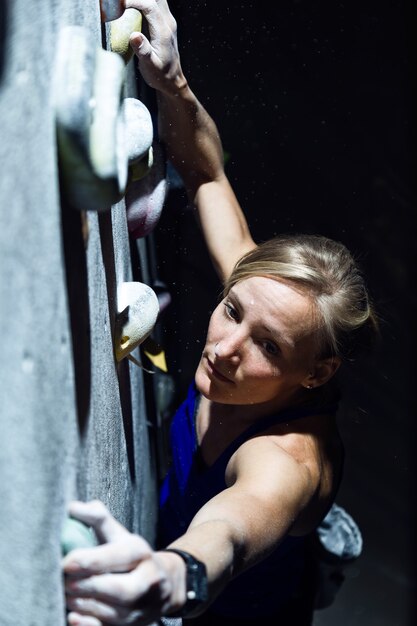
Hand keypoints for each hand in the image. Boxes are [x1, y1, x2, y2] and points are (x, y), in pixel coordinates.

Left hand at [63, 500, 185, 625]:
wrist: (165, 584)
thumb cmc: (133, 556)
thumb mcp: (120, 534)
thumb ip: (97, 518)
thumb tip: (72, 507)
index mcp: (140, 553)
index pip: (117, 557)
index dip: (90, 560)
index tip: (66, 561)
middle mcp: (146, 582)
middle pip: (117, 589)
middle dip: (86, 586)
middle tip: (63, 581)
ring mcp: (140, 607)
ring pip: (111, 612)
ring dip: (82, 604)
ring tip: (64, 593)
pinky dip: (88, 625)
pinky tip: (73, 616)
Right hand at [125, 1, 186, 94]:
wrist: (172, 80)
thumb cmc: (160, 75)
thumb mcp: (150, 66)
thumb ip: (143, 51)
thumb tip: (134, 36)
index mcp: (163, 31)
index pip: (149, 5)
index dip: (132, 1)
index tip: (118, 5)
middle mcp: (168, 22)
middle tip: (120, 4)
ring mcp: (167, 20)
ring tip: (125, 5)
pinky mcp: (164, 22)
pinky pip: (154, 4)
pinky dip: (144, 1)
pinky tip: (132, 7)